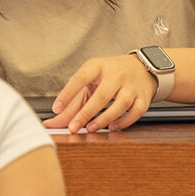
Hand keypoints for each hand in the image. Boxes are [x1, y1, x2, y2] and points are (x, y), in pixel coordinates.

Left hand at [42, 55, 156, 132]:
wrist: (141, 67)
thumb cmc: (109, 75)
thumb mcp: (90, 80)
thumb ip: (71, 102)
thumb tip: (51, 123)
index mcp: (97, 66)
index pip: (80, 78)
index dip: (67, 93)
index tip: (56, 108)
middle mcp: (116, 74)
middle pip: (101, 95)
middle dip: (86, 113)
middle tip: (73, 127)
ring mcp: (131, 85)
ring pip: (121, 104)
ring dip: (104, 118)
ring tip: (90, 128)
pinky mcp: (143, 97)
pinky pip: (136, 111)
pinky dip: (124, 121)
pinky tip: (112, 127)